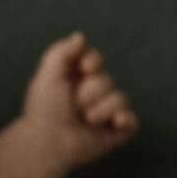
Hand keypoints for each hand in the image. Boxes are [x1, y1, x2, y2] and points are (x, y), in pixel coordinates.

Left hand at [21, 32, 138, 170]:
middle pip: (106, 80)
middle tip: (72, 106)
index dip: (92, 62)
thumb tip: (80, 36)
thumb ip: (61, 52)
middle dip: (88, 93)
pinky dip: (124, 120)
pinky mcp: (116, 131)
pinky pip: (132, 120)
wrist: (47, 141)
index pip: (94, 60)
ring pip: (119, 99)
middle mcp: (93, 93)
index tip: (83, 68)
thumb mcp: (47, 75)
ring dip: (99, 110)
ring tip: (84, 120)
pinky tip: (112, 124)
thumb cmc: (44, 109)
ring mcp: (106, 112)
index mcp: (76, 79)